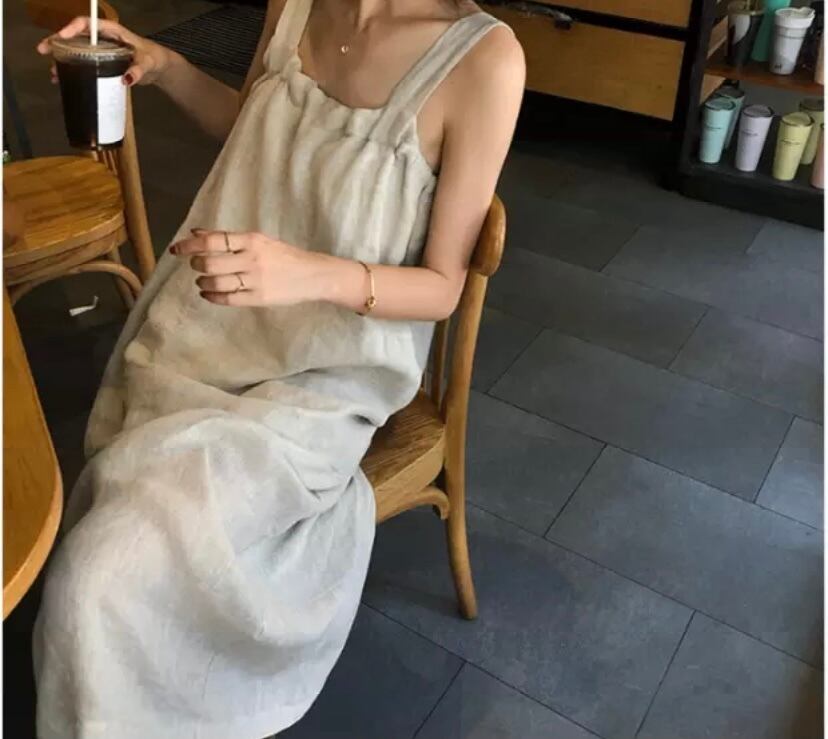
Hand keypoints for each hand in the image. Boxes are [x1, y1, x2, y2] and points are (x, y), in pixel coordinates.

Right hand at [37, 17, 175, 87]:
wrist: (159, 68)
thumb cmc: (154, 59)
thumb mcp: (148, 63)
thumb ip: (138, 70)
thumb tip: (126, 79)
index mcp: (112, 31)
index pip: (88, 24)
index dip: (73, 27)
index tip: (61, 36)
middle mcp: (103, 39)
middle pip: (76, 37)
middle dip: (58, 42)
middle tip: (43, 51)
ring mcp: (101, 51)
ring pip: (77, 51)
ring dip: (63, 60)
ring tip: (53, 72)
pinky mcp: (102, 63)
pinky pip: (84, 64)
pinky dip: (73, 71)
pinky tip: (64, 80)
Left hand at [170, 229, 330, 306]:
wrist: (313, 276)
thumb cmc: (283, 257)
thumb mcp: (258, 241)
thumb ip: (227, 238)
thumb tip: (196, 233)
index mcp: (251, 240)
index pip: (212, 240)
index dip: (189, 245)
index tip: (176, 249)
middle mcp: (252, 259)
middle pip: (210, 262)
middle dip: (196, 264)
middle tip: (196, 265)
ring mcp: (255, 280)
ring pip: (215, 282)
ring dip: (203, 282)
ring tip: (203, 281)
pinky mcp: (259, 298)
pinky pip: (227, 298)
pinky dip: (212, 296)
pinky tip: (209, 293)